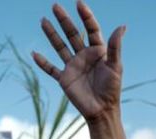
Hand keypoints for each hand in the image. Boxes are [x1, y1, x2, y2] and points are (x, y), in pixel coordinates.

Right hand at [33, 1, 123, 120]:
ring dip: (51, 34)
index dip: (85, 16)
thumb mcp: (115, 67)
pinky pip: (51, 69)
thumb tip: (122, 26)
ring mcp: (73, 67)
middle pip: (72, 34)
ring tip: (43, 20)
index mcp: (98, 51)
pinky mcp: (65, 79)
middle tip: (55, 6)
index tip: (79, 4)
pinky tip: (34, 54)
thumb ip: (115, 47)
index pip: (91, 29)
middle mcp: (84, 56)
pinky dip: (42, 63)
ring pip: (60, 47)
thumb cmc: (112, 89)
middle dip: (64, 20)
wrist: (102, 111)